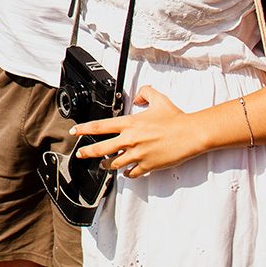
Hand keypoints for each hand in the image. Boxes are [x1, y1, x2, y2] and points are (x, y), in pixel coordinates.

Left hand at [70, 86, 200, 177]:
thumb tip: (137, 97)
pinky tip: (126, 172)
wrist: (190, 134)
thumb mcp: (158, 98)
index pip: (100, 126)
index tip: (75, 132)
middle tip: (80, 154)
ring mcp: (138, 154)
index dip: (84, 129)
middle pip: (101, 148)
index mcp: (130, 124)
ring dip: (106, 164)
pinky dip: (127, 174)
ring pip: (114, 163)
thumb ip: (144, 93)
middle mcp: (130, 140)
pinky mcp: (147, 165)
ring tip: (103, 164)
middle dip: (87, 152)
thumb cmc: (176, 117)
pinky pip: (131, 173)